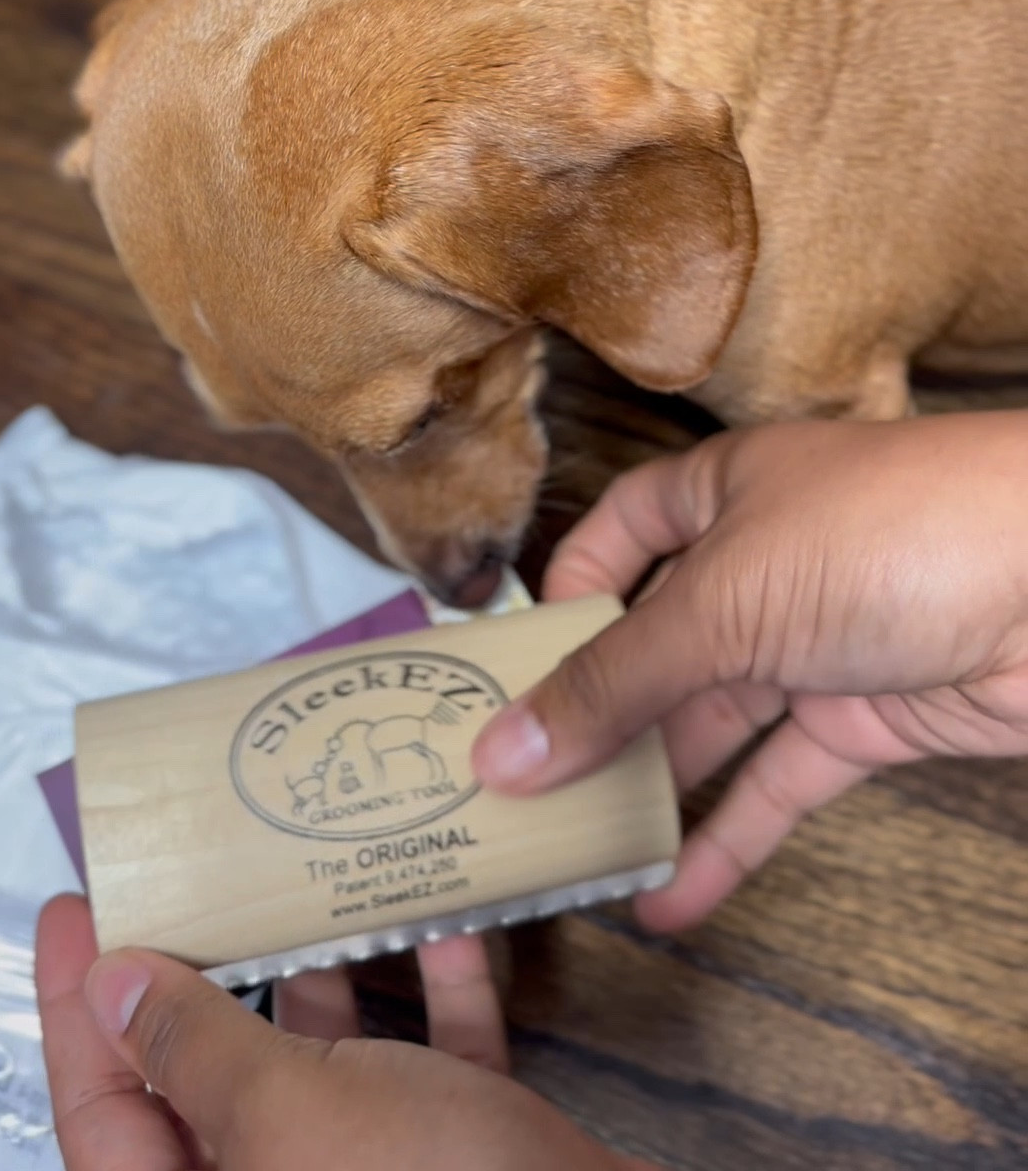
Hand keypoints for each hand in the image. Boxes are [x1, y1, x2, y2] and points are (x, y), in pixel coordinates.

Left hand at [36, 894, 640, 1170]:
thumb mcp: (290, 1116)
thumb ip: (196, 1050)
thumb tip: (114, 985)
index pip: (103, 1110)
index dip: (80, 1008)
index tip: (79, 902)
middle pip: (207, 1078)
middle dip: (203, 969)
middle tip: (194, 867)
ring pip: (323, 1062)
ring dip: (327, 965)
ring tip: (316, 870)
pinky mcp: (460, 1160)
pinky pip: (429, 1064)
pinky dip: (435, 993)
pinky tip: (449, 918)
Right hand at [473, 413, 1027, 928]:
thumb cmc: (890, 534)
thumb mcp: (726, 598)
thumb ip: (615, 682)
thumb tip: (502, 751)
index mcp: (724, 492)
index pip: (620, 534)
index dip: (567, 598)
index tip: (511, 676)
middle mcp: (763, 563)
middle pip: (658, 643)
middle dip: (596, 716)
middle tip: (519, 797)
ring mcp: (816, 642)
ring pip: (713, 723)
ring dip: (652, 791)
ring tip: (576, 861)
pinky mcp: (867, 717)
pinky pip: (780, 783)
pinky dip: (728, 841)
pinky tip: (669, 900)